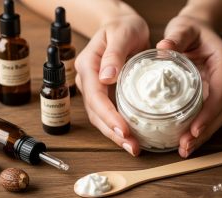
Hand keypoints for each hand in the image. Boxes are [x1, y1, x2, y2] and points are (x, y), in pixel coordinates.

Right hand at [75, 15, 148, 155]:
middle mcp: (88, 80)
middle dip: (113, 132)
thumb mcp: (121, 34)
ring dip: (116, 134)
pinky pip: (110, 113)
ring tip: (133, 147)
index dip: (108, 115)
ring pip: (101, 117)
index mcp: (88, 65)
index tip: (124, 130)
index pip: (95, 96)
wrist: (124, 27)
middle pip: (96, 112)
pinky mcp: (107, 93)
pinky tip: (131, 136)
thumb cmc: (123, 27)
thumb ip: (113, 55)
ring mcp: (96, 88)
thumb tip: (107, 78)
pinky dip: (120, 126)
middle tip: (132, 146)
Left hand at [157, 15, 221, 157]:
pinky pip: (208, 115)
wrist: (197, 32)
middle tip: (186, 147)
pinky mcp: (210, 94)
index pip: (221, 92)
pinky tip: (186, 140)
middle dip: (205, 132)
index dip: (209, 113)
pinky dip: (199, 129)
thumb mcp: (184, 28)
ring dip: (202, 136)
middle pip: (221, 111)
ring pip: (217, 118)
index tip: (194, 129)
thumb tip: (163, 48)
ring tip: (185, 149)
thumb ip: (176, 37)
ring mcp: (220, 88)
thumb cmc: (192, 30)